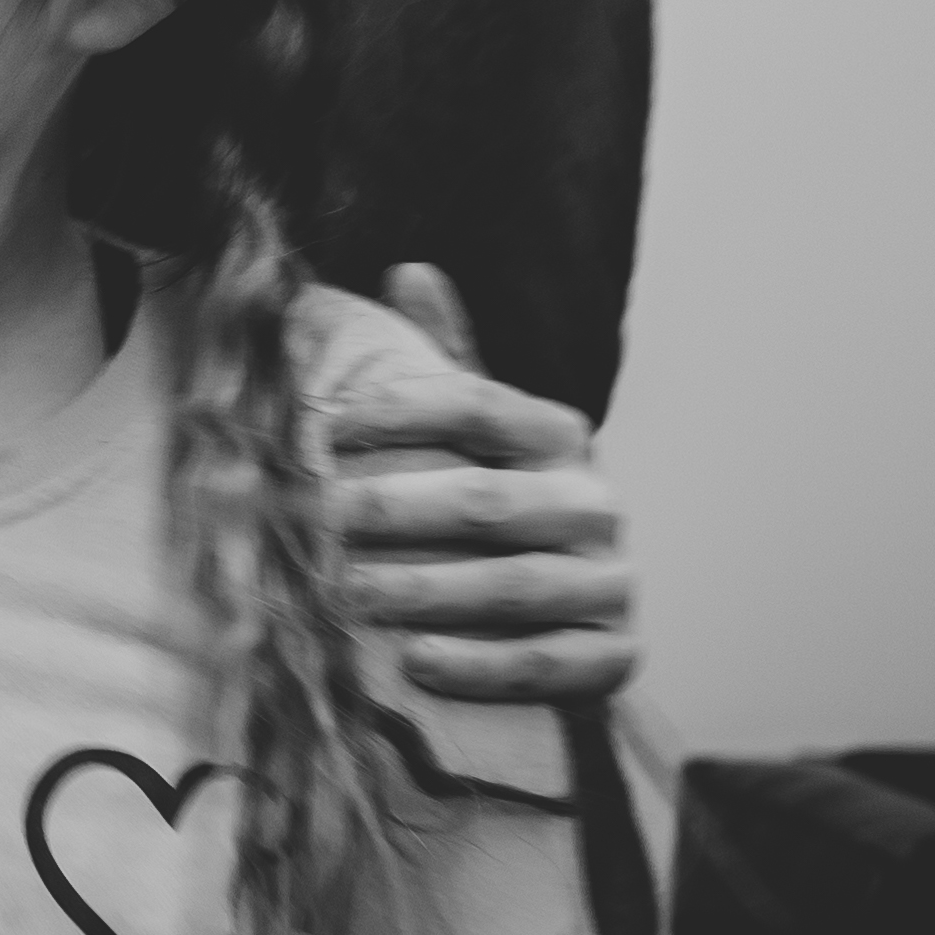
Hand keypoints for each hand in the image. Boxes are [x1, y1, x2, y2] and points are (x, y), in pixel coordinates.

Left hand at [321, 262, 636, 705]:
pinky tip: (415, 662)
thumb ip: (450, 361)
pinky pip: (546, 662)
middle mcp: (595, 504)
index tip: (322, 427)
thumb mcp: (481, 436)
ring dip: (424, 590)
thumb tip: (409, 269)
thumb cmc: (502, 516)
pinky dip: (480, 665)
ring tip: (346, 594)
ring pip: (513, 585)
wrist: (573, 622)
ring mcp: (611, 582)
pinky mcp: (616, 655)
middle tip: (317, 521)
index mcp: (561, 436)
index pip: (477, 406)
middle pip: (487, 501)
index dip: (398, 410)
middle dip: (394, 510)